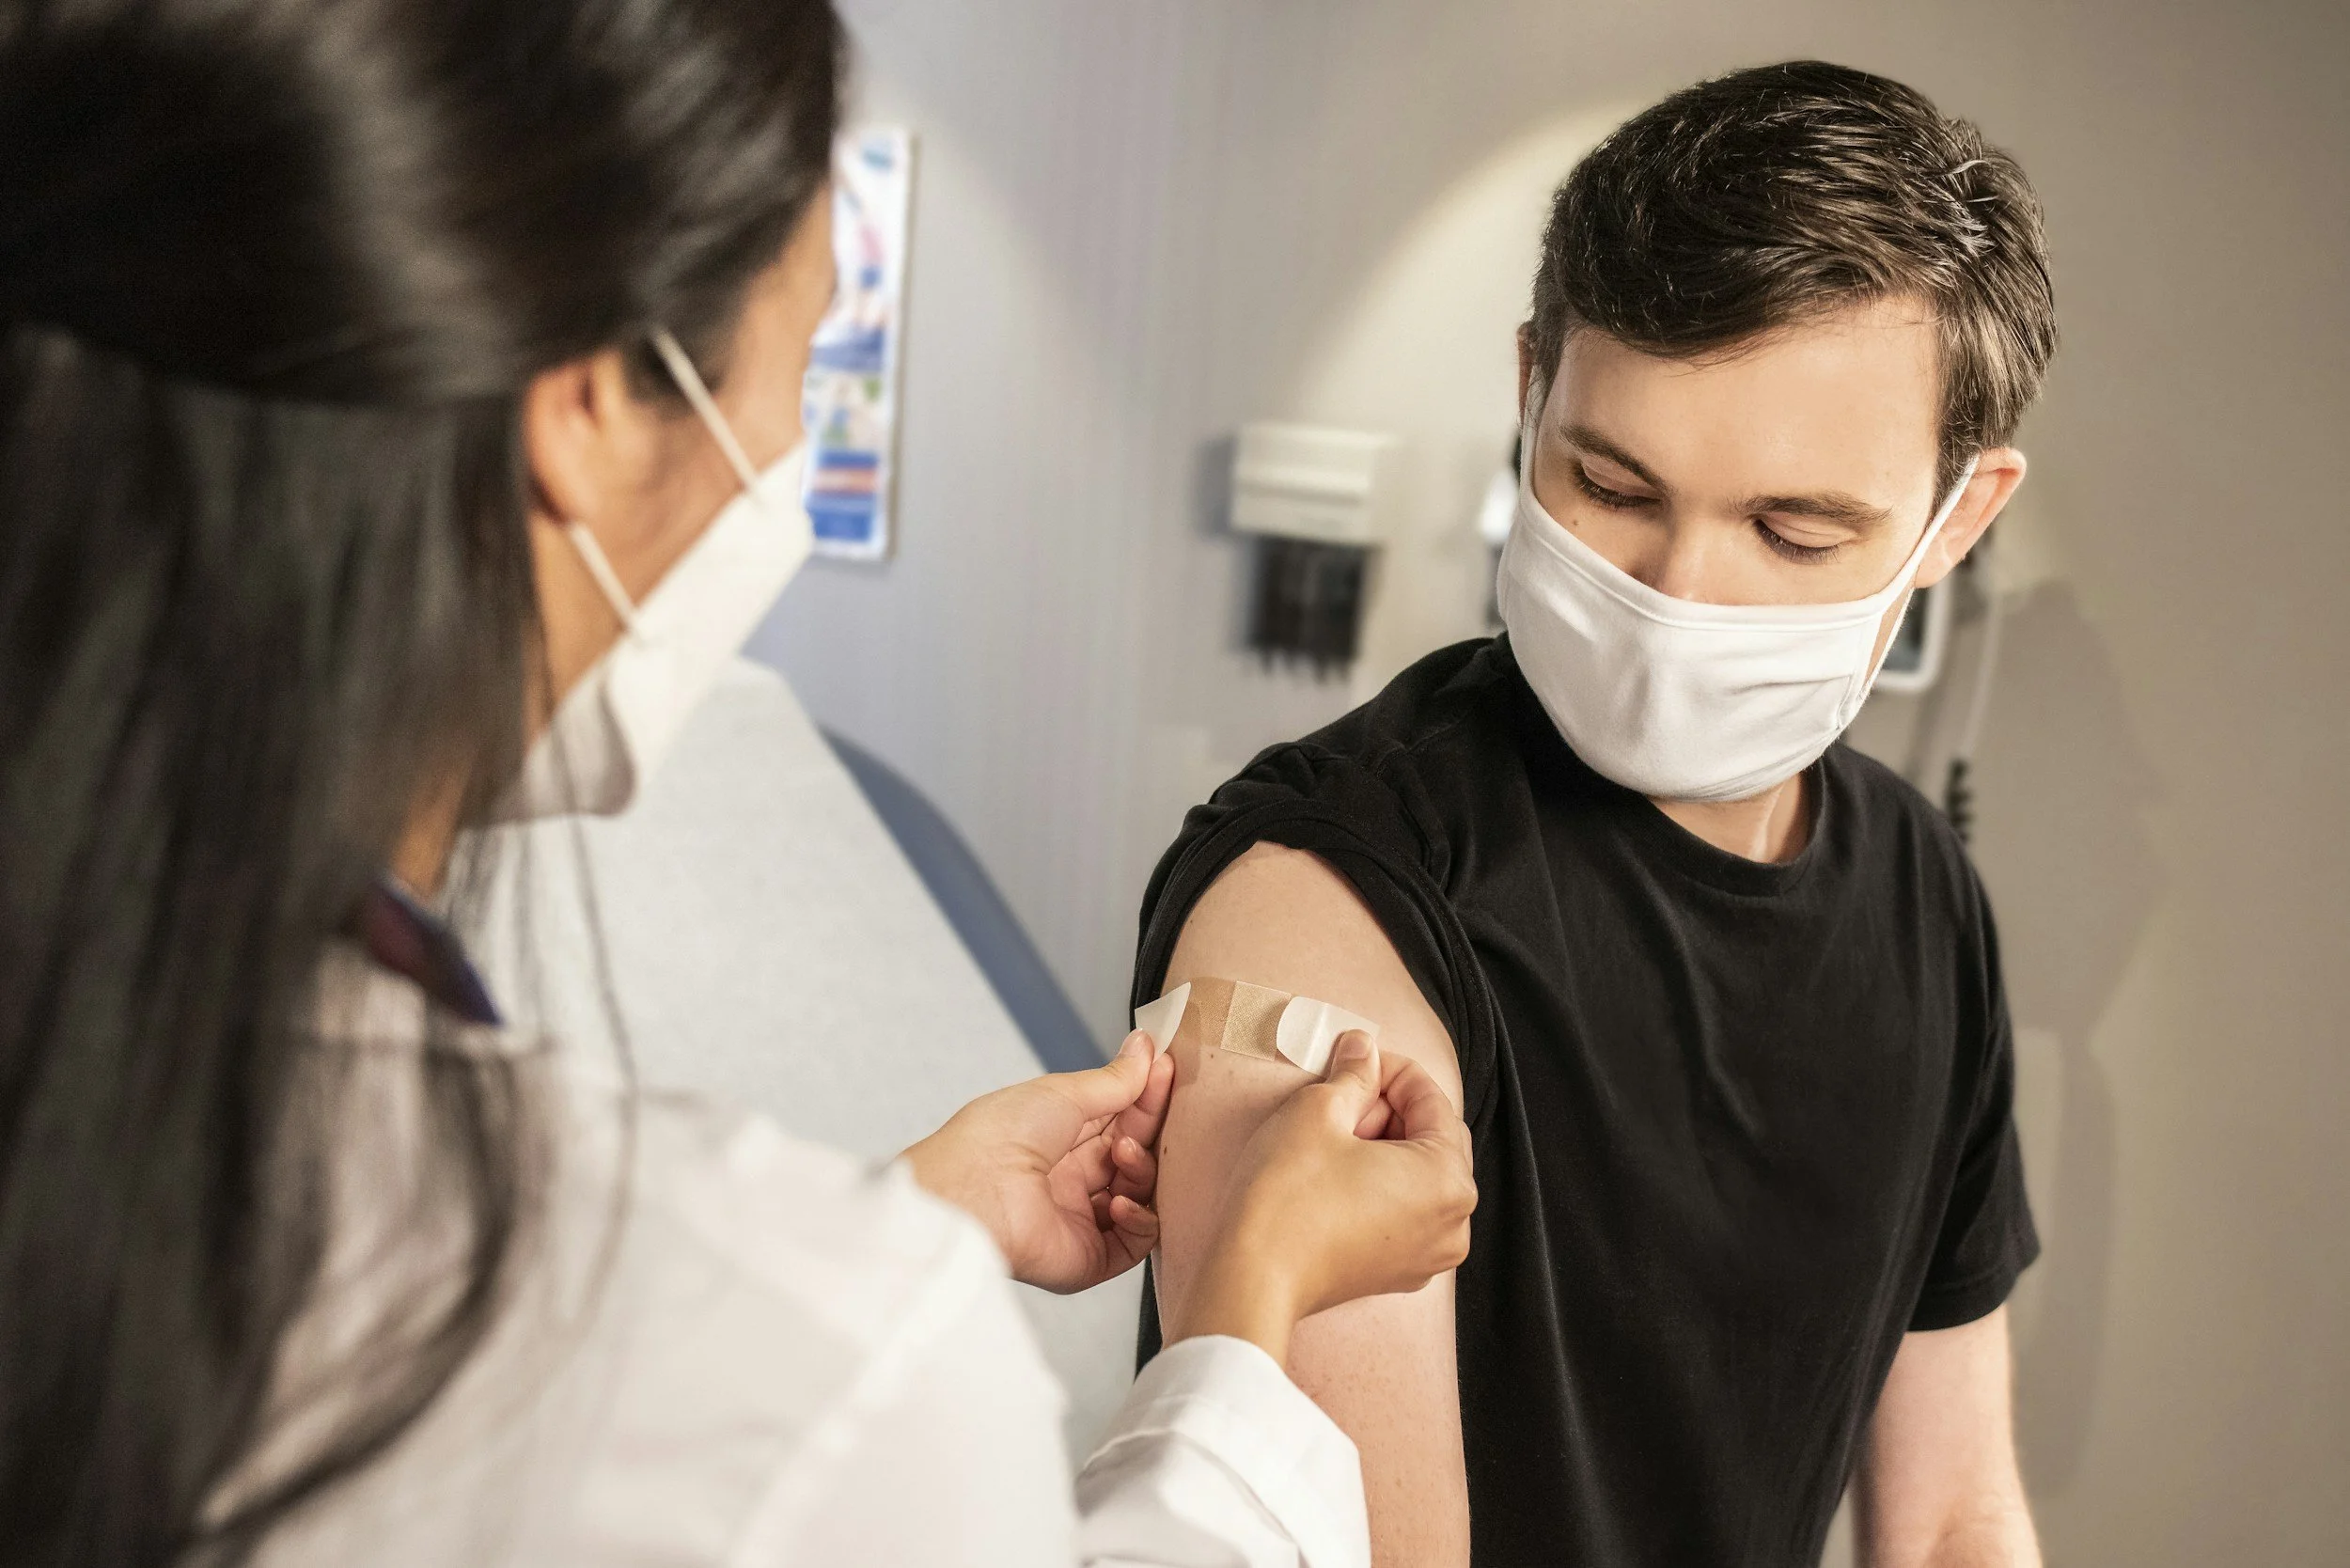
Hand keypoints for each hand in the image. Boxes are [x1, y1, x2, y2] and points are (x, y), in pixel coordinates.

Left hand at [902, 1030, 1174, 1293]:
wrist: (971, 1192)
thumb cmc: (998, 1136)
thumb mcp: (1063, 1093)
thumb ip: (1113, 1080)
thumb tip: (1145, 1049)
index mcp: (1059, 1138)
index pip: (1119, 1118)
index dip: (1145, 1095)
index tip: (1166, 1068)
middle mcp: (1071, 1178)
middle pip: (1134, 1154)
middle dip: (1149, 1128)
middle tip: (1162, 1103)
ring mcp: (1081, 1218)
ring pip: (1141, 1195)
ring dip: (1142, 1170)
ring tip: (1124, 1154)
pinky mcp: (1088, 1257)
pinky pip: (1135, 1242)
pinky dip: (1140, 1219)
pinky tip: (1121, 1200)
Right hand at [1168, 1033, 1475, 1365]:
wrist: (1253, 1277)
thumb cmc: (1288, 1197)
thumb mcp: (1318, 1111)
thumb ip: (1354, 1073)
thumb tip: (1364, 1048)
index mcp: (1448, 1179)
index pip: (1432, 1100)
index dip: (1391, 1070)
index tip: (1356, 1057)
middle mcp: (1453, 1222)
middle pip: (1432, 1139)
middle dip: (1389, 1110)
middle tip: (1340, 1098)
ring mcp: (1429, 1255)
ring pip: (1418, 1176)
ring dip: (1383, 1146)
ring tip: (1334, 1136)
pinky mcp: (1397, 1273)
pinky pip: (1403, 1211)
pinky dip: (1379, 1184)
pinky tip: (1336, 1173)